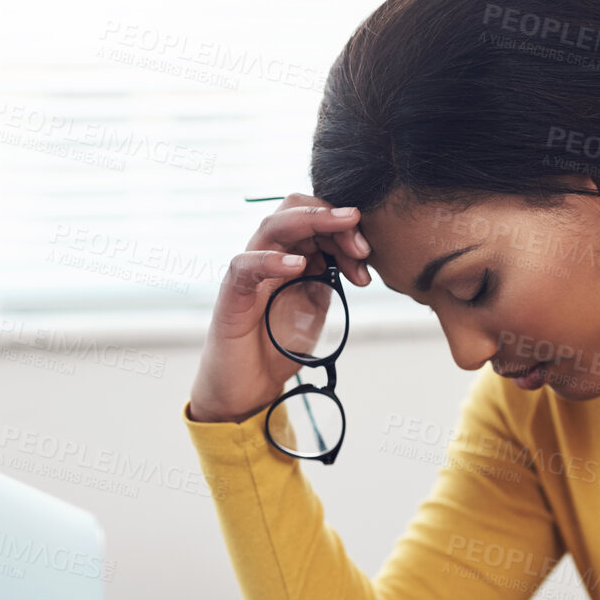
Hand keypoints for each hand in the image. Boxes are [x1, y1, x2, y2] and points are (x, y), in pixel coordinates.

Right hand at [186, 194, 373, 423]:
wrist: (249, 388)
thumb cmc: (277, 346)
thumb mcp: (313, 308)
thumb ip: (327, 280)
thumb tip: (356, 258)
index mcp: (287, 256)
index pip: (313, 221)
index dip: (343, 229)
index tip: (368, 253)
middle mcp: (266, 257)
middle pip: (294, 211)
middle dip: (333, 220)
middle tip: (362, 246)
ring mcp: (248, 274)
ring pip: (272, 226)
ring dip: (311, 222)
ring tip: (343, 230)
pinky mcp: (231, 296)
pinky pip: (245, 265)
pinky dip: (272, 260)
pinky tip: (298, 264)